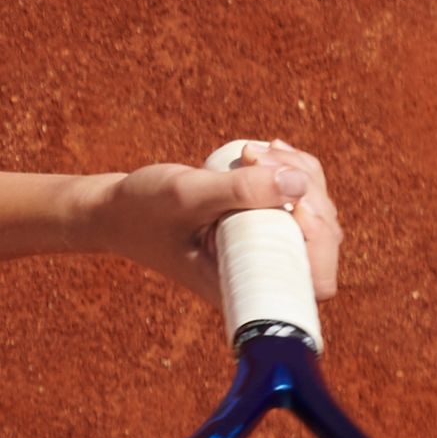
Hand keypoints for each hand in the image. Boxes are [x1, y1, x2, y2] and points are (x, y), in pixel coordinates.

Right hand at [85, 138, 342, 303]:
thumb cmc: (141, 211)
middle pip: (323, 238)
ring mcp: (263, 248)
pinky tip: (264, 152)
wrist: (113, 211)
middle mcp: (261, 272)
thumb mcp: (186, 195)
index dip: (319, 240)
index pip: (316, 281)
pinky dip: (289, 168)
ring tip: (254, 152)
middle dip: (305, 189)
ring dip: (297, 171)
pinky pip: (297, 198)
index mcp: (246, 285)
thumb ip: (240, 190)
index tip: (292, 203)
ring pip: (314, 212)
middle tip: (258, 158)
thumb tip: (300, 183)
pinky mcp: (260, 226)